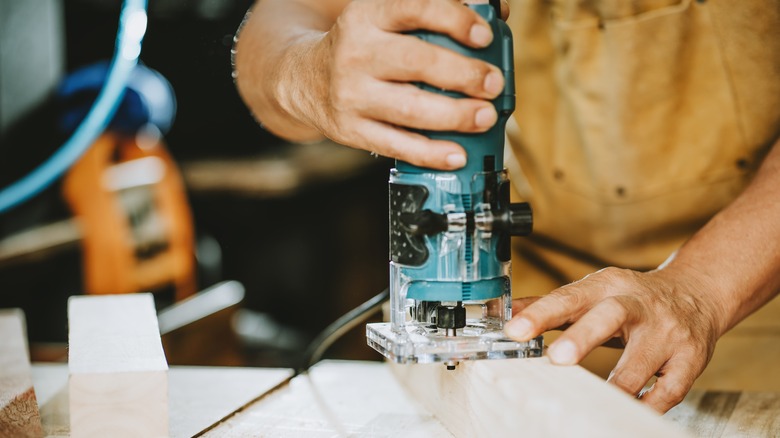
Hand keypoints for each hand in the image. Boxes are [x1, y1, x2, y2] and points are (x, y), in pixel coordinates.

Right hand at [283, 0, 508, 169]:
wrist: (303, 79)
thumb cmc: (362, 46)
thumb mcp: (386, 17)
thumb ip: (436, 12)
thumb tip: (497, 12)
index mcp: (368, 15)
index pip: (414, 8)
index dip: (453, 20)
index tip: (483, 34)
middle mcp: (356, 52)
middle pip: (417, 62)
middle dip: (463, 74)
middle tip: (493, 82)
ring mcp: (351, 95)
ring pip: (410, 109)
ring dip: (455, 115)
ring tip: (485, 116)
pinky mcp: (350, 130)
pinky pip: (396, 145)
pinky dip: (430, 153)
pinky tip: (457, 154)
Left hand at [505, 266, 726, 412]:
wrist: (695, 295)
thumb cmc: (632, 299)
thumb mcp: (593, 292)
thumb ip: (552, 305)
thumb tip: (506, 313)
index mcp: (607, 286)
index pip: (569, 297)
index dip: (540, 314)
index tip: (514, 330)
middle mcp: (639, 306)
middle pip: (610, 316)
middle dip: (583, 337)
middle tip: (557, 359)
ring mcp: (667, 333)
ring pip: (640, 363)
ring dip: (615, 385)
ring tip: (589, 401)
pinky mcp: (690, 360)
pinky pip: (668, 390)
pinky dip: (647, 406)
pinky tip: (628, 411)